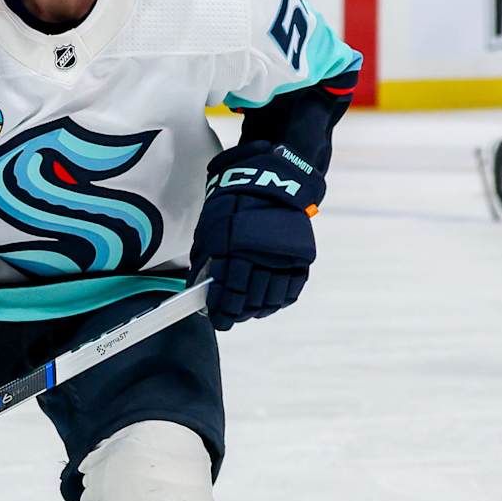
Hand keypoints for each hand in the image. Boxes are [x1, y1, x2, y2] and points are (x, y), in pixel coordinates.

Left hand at [190, 141, 321, 330]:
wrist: (270, 181)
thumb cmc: (233, 205)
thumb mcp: (211, 229)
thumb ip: (206, 260)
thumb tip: (200, 287)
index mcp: (233, 248)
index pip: (228, 291)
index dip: (222, 310)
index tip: (219, 320)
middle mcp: (259, 255)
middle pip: (250, 298)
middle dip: (239, 313)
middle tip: (232, 318)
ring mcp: (283, 257)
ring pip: (272, 297)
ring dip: (259, 310)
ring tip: (250, 312)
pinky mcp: (301, 256)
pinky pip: (292, 288)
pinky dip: (281, 300)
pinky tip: (270, 303)